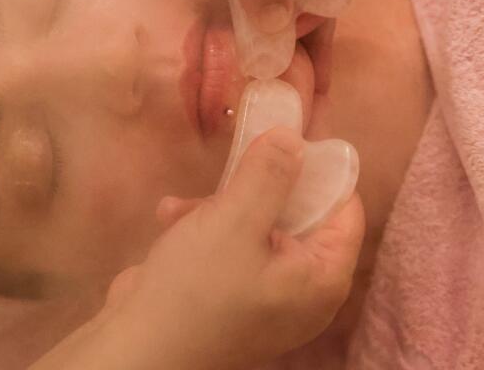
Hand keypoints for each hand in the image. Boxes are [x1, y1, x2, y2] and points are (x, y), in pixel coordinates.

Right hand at [101, 127, 364, 369]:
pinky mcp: (230, 296)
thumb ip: (269, 174)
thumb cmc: (196, 288)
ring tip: (182, 208)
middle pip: (297, 214)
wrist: (138, 347)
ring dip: (218, 207)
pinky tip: (170, 221)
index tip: (286, 139)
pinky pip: (230, 247)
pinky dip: (203, 230)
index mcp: (322, 278)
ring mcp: (265, 295)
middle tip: (234, 167)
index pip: (345, 210)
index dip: (319, 171)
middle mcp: (302, 290)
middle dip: (256, 188)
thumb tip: (294, 136)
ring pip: (256, 225)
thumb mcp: (234, 219)